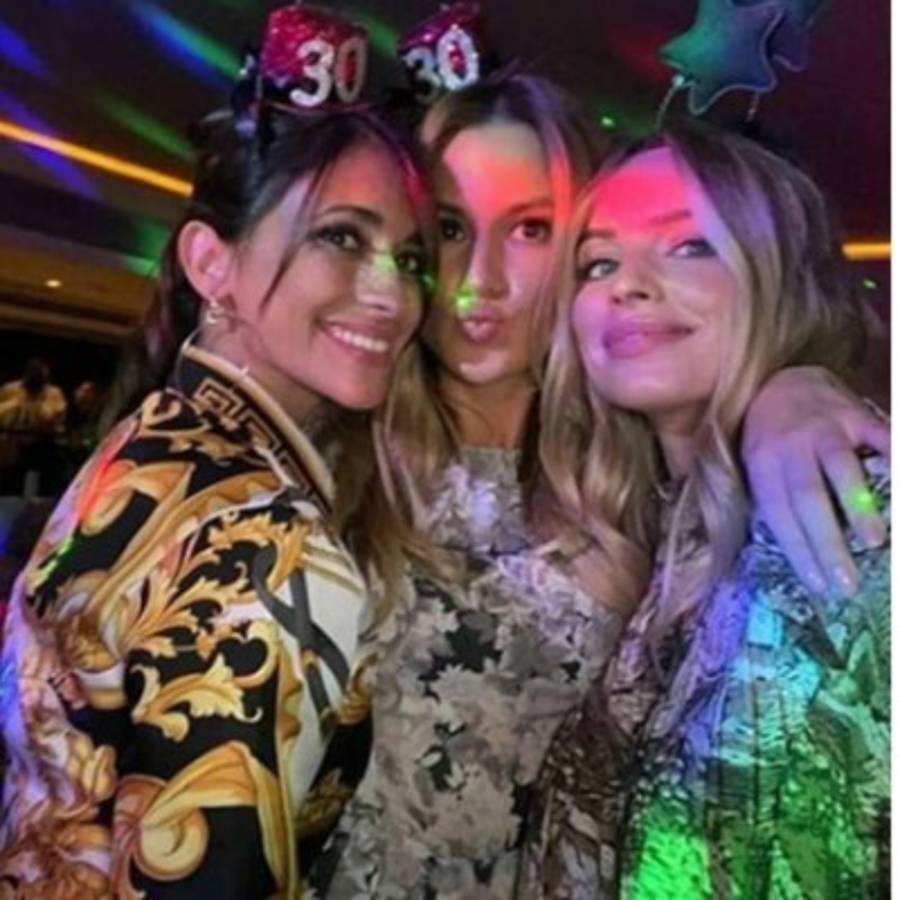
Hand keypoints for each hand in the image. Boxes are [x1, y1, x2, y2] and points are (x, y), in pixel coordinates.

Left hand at [742, 366, 888, 596]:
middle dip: (827, 542)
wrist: (781, 381)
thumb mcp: (754, 466)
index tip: (818, 584)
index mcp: (762, 465)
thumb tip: (789, 552)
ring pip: (841, 469)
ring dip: (858, 507)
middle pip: (807, 498)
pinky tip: (897, 487)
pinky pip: (879, 437)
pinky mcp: (855, 413)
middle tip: (846, 582)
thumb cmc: (768, 437)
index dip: (798, 549)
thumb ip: (770, 500)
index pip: (779, 513)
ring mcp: (825, 427)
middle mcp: (790, 445)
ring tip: (875, 543)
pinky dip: (892, 460)